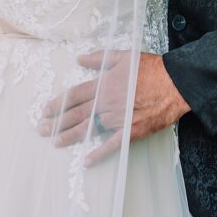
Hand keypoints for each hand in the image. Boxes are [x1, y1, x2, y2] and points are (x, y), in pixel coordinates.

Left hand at [37, 51, 189, 165]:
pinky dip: (98, 154)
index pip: (74, 95)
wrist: (175, 84)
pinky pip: (111, 145)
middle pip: (76, 114)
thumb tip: (80, 58)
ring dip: (69, 136)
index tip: (45, 110)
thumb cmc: (151, 68)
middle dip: (56, 122)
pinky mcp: (131, 132)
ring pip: (88, 130)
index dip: (58, 103)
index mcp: (103, 85)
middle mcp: (106, 104)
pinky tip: (86, 161)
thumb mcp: (124, 56)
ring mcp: (117, 120)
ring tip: (55, 142)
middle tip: (41, 129)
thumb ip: (100, 58)